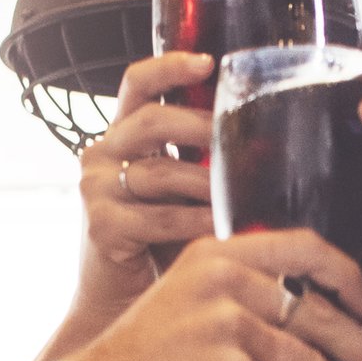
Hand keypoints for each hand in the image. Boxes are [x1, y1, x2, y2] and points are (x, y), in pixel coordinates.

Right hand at [71, 52, 222, 301]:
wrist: (120, 298)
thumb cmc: (157, 244)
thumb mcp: (181, 191)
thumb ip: (201, 163)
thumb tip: (264, 146)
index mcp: (123, 136)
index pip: (138, 84)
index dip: (169, 67)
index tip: (208, 62)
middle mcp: (103, 153)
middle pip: (151, 119)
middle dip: (200, 126)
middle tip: (240, 140)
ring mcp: (97, 188)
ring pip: (160, 171)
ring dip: (208, 184)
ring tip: (243, 193)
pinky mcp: (101, 225)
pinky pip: (160, 217)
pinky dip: (196, 223)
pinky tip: (222, 229)